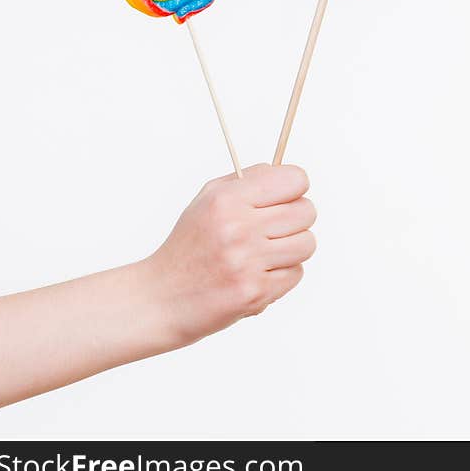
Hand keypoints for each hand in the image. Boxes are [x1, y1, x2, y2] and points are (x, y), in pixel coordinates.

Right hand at [144, 163, 315, 346]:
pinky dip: (282, 275)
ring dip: (292, 249)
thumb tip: (284, 172)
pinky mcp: (255, 292)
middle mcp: (238, 228)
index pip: (293, 180)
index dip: (294, 187)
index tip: (286, 197)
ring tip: (266, 253)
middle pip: (307, 211)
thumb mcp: (207, 201)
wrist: (161, 298)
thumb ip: (247, 181)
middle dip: (296, 219)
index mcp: (226, 200)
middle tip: (275, 229)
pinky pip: (295, 274)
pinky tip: (257, 275)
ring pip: (307, 243)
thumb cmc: (189, 246)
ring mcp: (247, 262)